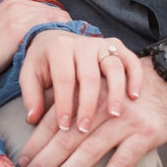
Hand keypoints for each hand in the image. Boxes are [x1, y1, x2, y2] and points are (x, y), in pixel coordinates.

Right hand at [0, 0, 69, 90]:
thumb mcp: (0, 36)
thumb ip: (20, 32)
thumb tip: (44, 44)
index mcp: (12, 2)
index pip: (49, 11)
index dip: (59, 29)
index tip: (63, 49)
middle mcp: (16, 2)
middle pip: (57, 14)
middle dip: (64, 33)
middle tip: (69, 57)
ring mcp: (17, 13)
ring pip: (57, 21)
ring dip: (64, 39)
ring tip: (67, 60)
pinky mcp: (17, 29)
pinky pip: (50, 29)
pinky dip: (59, 42)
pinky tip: (61, 60)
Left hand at [18, 60, 166, 166]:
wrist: (166, 82)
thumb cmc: (121, 90)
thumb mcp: (94, 86)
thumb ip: (67, 99)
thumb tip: (32, 116)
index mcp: (86, 90)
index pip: (57, 118)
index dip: (37, 140)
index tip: (23, 159)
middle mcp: (103, 103)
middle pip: (70, 135)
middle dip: (47, 158)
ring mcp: (125, 119)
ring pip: (92, 148)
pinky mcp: (145, 133)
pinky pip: (122, 160)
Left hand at [20, 32, 142, 137]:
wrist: (57, 37)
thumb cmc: (45, 63)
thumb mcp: (31, 75)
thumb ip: (31, 95)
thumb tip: (32, 119)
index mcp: (59, 48)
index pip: (63, 78)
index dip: (64, 103)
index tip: (64, 127)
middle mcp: (82, 44)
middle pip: (89, 75)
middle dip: (88, 104)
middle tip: (86, 129)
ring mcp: (102, 44)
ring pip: (113, 66)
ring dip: (115, 92)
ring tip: (114, 115)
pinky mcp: (117, 46)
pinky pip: (130, 59)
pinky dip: (134, 76)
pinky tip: (134, 97)